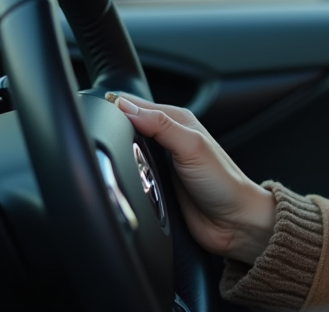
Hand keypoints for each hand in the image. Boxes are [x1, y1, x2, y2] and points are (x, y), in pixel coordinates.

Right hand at [108, 93, 275, 263]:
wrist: (232, 222)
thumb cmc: (223, 182)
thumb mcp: (192, 146)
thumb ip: (161, 125)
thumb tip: (126, 108)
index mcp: (177, 121)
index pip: (136, 104)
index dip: (115, 106)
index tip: (96, 113)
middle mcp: (168, 138)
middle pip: (126, 126)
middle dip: (110, 129)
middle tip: (95, 136)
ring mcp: (159, 162)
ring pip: (124, 151)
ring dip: (114, 153)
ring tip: (102, 156)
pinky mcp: (154, 184)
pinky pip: (129, 174)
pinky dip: (120, 173)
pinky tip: (115, 177)